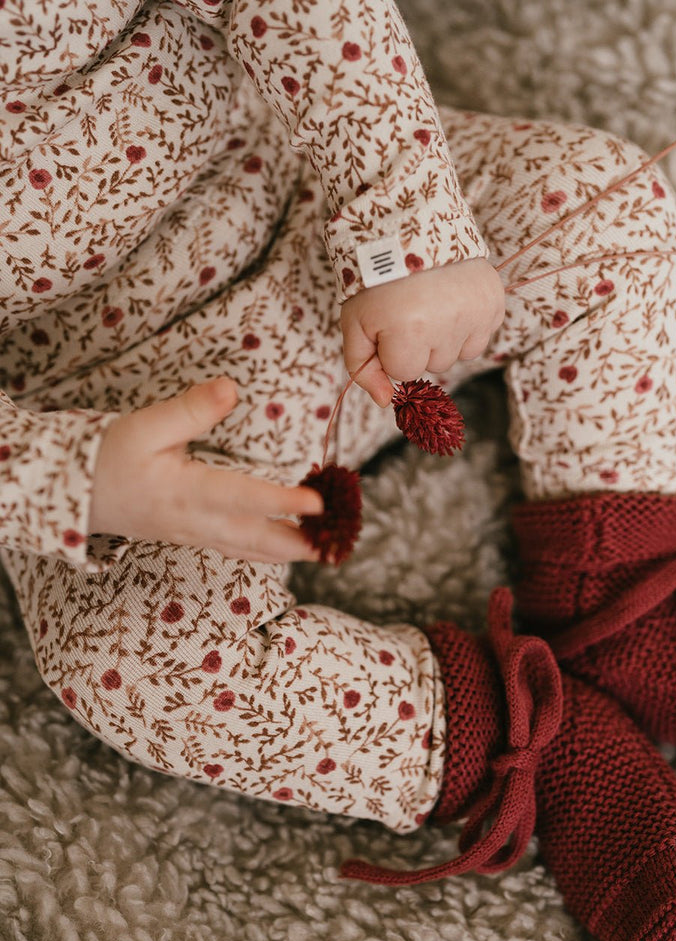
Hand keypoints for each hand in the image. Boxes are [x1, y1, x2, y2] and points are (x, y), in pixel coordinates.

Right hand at [88, 377, 323, 562]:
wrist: (73, 494)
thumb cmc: (108, 457)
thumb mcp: (144, 426)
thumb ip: (190, 408)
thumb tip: (232, 388)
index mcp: (187, 493)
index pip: (245, 499)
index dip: (284, 502)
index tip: (318, 503)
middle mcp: (196, 521)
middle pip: (256, 538)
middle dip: (299, 544)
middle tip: (337, 547)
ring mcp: (195, 534)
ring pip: (249, 549)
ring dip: (287, 552)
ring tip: (324, 552)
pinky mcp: (192, 535)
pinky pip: (236, 550)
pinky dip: (264, 551)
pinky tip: (284, 550)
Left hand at [339, 256, 505, 406]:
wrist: (410, 226)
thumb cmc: (376, 278)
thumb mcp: (355, 322)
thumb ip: (363, 367)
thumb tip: (385, 401)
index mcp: (410, 332)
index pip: (405, 371)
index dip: (393, 350)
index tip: (389, 322)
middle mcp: (449, 325)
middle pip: (435, 364)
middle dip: (420, 344)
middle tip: (410, 309)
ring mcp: (476, 313)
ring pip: (460, 353)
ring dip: (445, 337)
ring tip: (432, 303)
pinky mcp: (494, 301)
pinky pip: (482, 335)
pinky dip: (467, 324)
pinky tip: (452, 300)